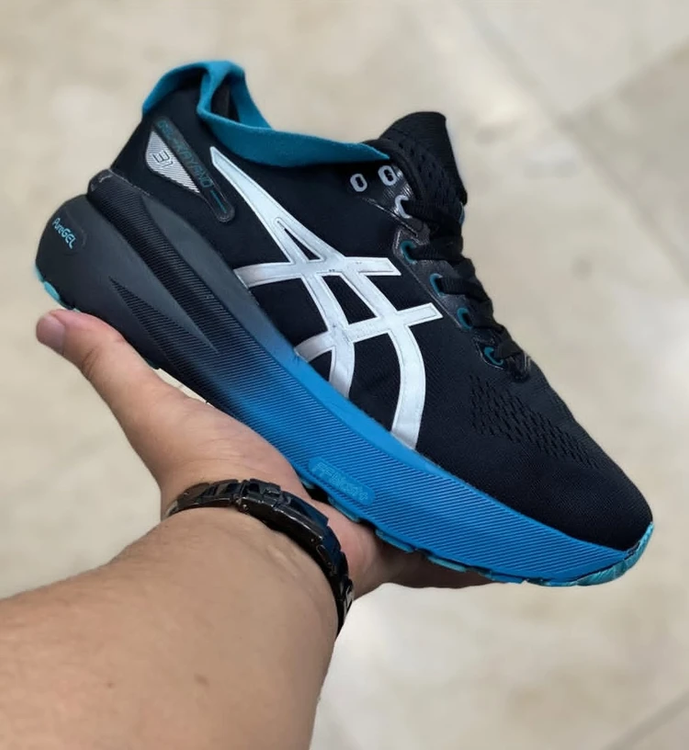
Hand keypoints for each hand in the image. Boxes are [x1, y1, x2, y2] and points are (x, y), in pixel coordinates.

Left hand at [37, 310, 488, 595]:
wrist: (264, 547)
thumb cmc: (215, 476)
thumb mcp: (159, 408)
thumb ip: (116, 363)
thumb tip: (52, 319)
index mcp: (282, 436)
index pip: (310, 395)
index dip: (328, 371)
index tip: (353, 333)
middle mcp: (326, 469)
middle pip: (364, 433)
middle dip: (392, 410)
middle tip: (431, 363)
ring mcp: (366, 501)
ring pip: (408, 475)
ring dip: (433, 461)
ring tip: (478, 418)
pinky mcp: (400, 528)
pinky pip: (440, 530)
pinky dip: (468, 531)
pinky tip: (506, 507)